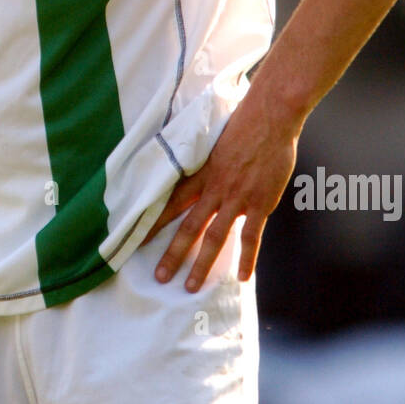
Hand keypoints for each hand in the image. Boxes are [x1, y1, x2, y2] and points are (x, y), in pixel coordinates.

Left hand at [141, 93, 298, 290]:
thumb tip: (196, 172)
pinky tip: (243, 278)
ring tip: (190, 287)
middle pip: (187, 227)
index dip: (152, 223)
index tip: (135, 240)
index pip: (169, 203)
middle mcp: (213, 189)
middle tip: (158, 276)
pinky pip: (250, 237)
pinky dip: (247, 259)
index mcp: (199, 173)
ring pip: (214, 238)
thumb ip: (204, 162)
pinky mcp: (259, 203)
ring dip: (201, 264)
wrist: (269, 116)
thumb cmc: (241, 122)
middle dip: (171, 254)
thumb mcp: (212, 141)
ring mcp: (236, 198)